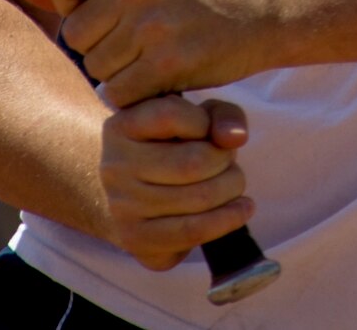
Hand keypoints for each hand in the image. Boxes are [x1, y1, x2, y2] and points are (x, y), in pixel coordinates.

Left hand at [21, 0, 267, 105]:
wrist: (262, 9)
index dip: (76, 4)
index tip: (109, 8)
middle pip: (76, 34)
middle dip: (101, 44)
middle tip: (141, 38)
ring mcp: (152, 23)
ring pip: (97, 67)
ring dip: (121, 72)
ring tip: (156, 54)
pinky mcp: (168, 61)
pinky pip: (121, 93)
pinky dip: (138, 94)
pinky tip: (164, 76)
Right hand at [97, 95, 254, 270]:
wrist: (129, 192)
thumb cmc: (171, 146)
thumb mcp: (195, 116)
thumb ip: (223, 115)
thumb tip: (236, 138)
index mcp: (121, 126)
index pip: (170, 115)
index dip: (204, 122)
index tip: (209, 131)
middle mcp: (115, 167)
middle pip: (193, 163)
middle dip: (226, 161)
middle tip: (228, 162)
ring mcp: (122, 207)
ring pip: (199, 199)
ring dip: (231, 189)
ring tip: (232, 184)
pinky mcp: (135, 240)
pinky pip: (193, 232)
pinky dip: (228, 220)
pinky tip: (241, 209)